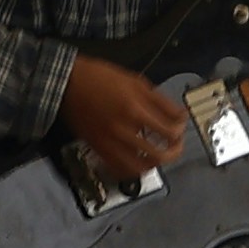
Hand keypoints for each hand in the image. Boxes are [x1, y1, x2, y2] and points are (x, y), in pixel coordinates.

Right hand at [60, 52, 191, 181]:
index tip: (181, 123)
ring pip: (142, 166)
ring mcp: (111, 143)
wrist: (67, 84)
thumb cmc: (99, 77)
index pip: (170, 129)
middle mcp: (124, 130)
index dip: (181, 128)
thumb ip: (158, 100)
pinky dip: (134, 169)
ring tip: (160, 154)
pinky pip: (121, 170)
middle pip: (161, 153)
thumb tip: (177, 114)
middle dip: (175, 150)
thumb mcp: (134, 80)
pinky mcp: (100, 150)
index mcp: (135, 108)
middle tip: (176, 143)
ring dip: (156, 162)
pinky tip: (139, 161)